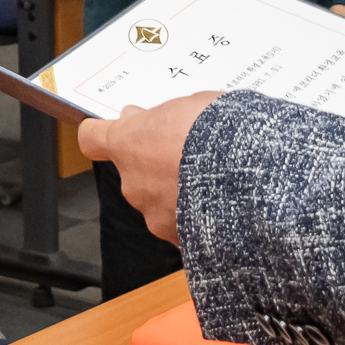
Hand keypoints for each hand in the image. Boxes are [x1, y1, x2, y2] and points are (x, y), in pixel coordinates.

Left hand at [76, 93, 220, 243]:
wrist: (252, 177)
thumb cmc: (220, 134)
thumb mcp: (190, 106)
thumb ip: (160, 117)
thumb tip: (142, 117)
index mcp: (128, 143)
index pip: (92, 138)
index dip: (102, 134)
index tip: (116, 128)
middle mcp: (132, 183)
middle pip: (132, 171)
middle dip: (153, 163)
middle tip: (185, 151)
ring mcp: (153, 214)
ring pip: (157, 200)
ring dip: (175, 191)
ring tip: (213, 179)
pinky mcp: (177, 238)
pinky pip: (179, 224)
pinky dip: (194, 216)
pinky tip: (220, 202)